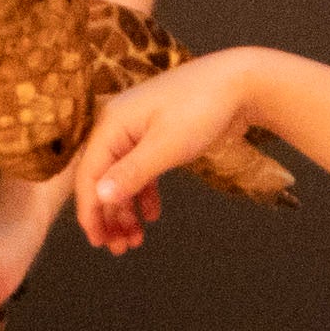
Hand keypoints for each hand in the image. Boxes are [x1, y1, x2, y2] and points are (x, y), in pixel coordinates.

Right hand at [73, 50, 267, 252]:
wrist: (241, 82)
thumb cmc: (201, 109)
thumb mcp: (165, 147)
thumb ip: (131, 174)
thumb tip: (99, 197)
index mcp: (110, 125)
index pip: (89, 176)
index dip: (91, 212)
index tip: (98, 242)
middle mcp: (117, 127)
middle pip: (103, 179)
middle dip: (110, 217)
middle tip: (121, 248)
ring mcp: (137, 130)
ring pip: (122, 177)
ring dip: (127, 209)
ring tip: (136, 239)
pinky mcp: (157, 135)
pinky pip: (141, 169)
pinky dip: (145, 193)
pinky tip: (153, 215)